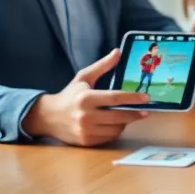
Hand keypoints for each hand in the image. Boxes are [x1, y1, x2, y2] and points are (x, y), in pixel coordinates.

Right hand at [22, 49, 150, 146]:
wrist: (48, 117)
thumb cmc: (69, 95)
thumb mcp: (83, 77)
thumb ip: (102, 66)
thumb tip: (118, 52)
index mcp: (85, 98)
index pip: (115, 98)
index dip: (132, 98)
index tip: (146, 98)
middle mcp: (85, 116)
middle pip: (118, 116)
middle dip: (134, 114)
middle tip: (145, 111)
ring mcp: (85, 130)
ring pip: (116, 129)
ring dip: (124, 123)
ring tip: (126, 116)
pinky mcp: (86, 141)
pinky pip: (109, 137)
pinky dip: (114, 131)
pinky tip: (115, 124)